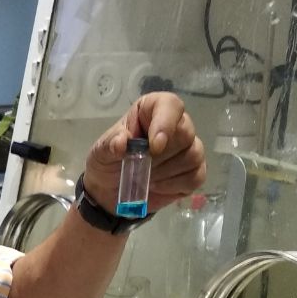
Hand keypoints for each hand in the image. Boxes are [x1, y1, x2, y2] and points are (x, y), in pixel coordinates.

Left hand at [82, 92, 205, 213]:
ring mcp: (188, 149)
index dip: (166, 123)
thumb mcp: (101, 151)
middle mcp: (176, 126)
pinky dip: (174, 185)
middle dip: (162, 155)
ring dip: (166, 172)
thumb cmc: (108, 162)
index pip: (170, 105)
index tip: (154, 146)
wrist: (110, 192)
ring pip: (193, 155)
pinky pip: (195, 177)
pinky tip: (157, 186)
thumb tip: (120, 144)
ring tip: (146, 176)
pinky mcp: (194, 172)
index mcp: (152, 110)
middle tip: (141, 165)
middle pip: (186, 132)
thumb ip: (110, 144)